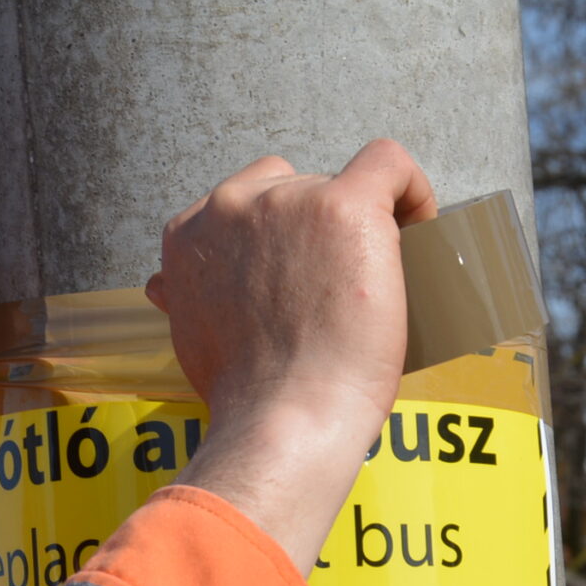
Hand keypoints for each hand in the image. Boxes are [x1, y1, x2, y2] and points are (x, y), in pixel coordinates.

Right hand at [149, 140, 437, 573]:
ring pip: (338, 186)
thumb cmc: (248, 399)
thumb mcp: (194, 338)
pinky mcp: (343, 206)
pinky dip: (411, 190)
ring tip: (379, 281)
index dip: (274, 236)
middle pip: (290, 190)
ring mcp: (288, 202)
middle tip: (338, 288)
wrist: (284, 420)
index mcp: (189, 235)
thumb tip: (163, 286)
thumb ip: (188, 298)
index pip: (239, 205)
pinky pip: (388, 164)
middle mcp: (231, 206)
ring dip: (360, 225)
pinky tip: (422, 224)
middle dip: (314, 232)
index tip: (296, 276)